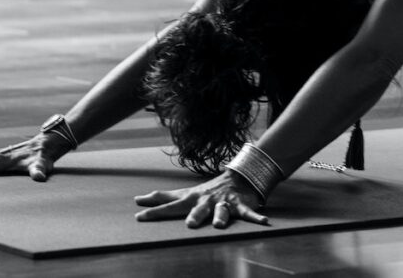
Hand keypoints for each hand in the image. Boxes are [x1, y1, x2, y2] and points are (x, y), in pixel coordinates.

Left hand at [134, 171, 269, 228]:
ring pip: (222, 210)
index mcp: (191, 199)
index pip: (170, 206)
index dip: (155, 212)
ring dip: (221, 216)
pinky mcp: (240, 205)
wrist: (236, 178)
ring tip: (219, 224)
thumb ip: (162, 197)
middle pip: (198, 209)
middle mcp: (206, 201)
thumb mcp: (184, 194)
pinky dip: (257, 218)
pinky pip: (248, 213)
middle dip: (194, 216)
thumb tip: (138, 200)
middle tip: (189, 225)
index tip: (139, 217)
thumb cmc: (205, 191)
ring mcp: (224, 202)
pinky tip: (264, 223)